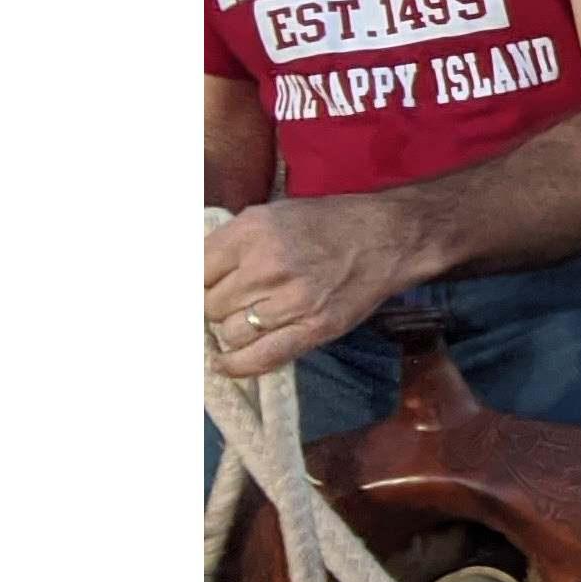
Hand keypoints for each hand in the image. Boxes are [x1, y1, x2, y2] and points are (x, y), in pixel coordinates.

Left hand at [205, 194, 431, 377]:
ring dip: (231, 331)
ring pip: (230, 333)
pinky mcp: (314, 328)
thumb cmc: (327, 223)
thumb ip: (231, 244)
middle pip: (209, 306)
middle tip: (233, 301)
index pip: (195, 272)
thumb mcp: (272, 216)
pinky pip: (259, 358)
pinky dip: (236, 365)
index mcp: (252, 231)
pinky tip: (226, 362)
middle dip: (215, 307)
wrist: (391, 236)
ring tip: (248, 320)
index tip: (199, 291)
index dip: (195, 284)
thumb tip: (189, 277)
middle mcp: (267, 265)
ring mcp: (292, 300)